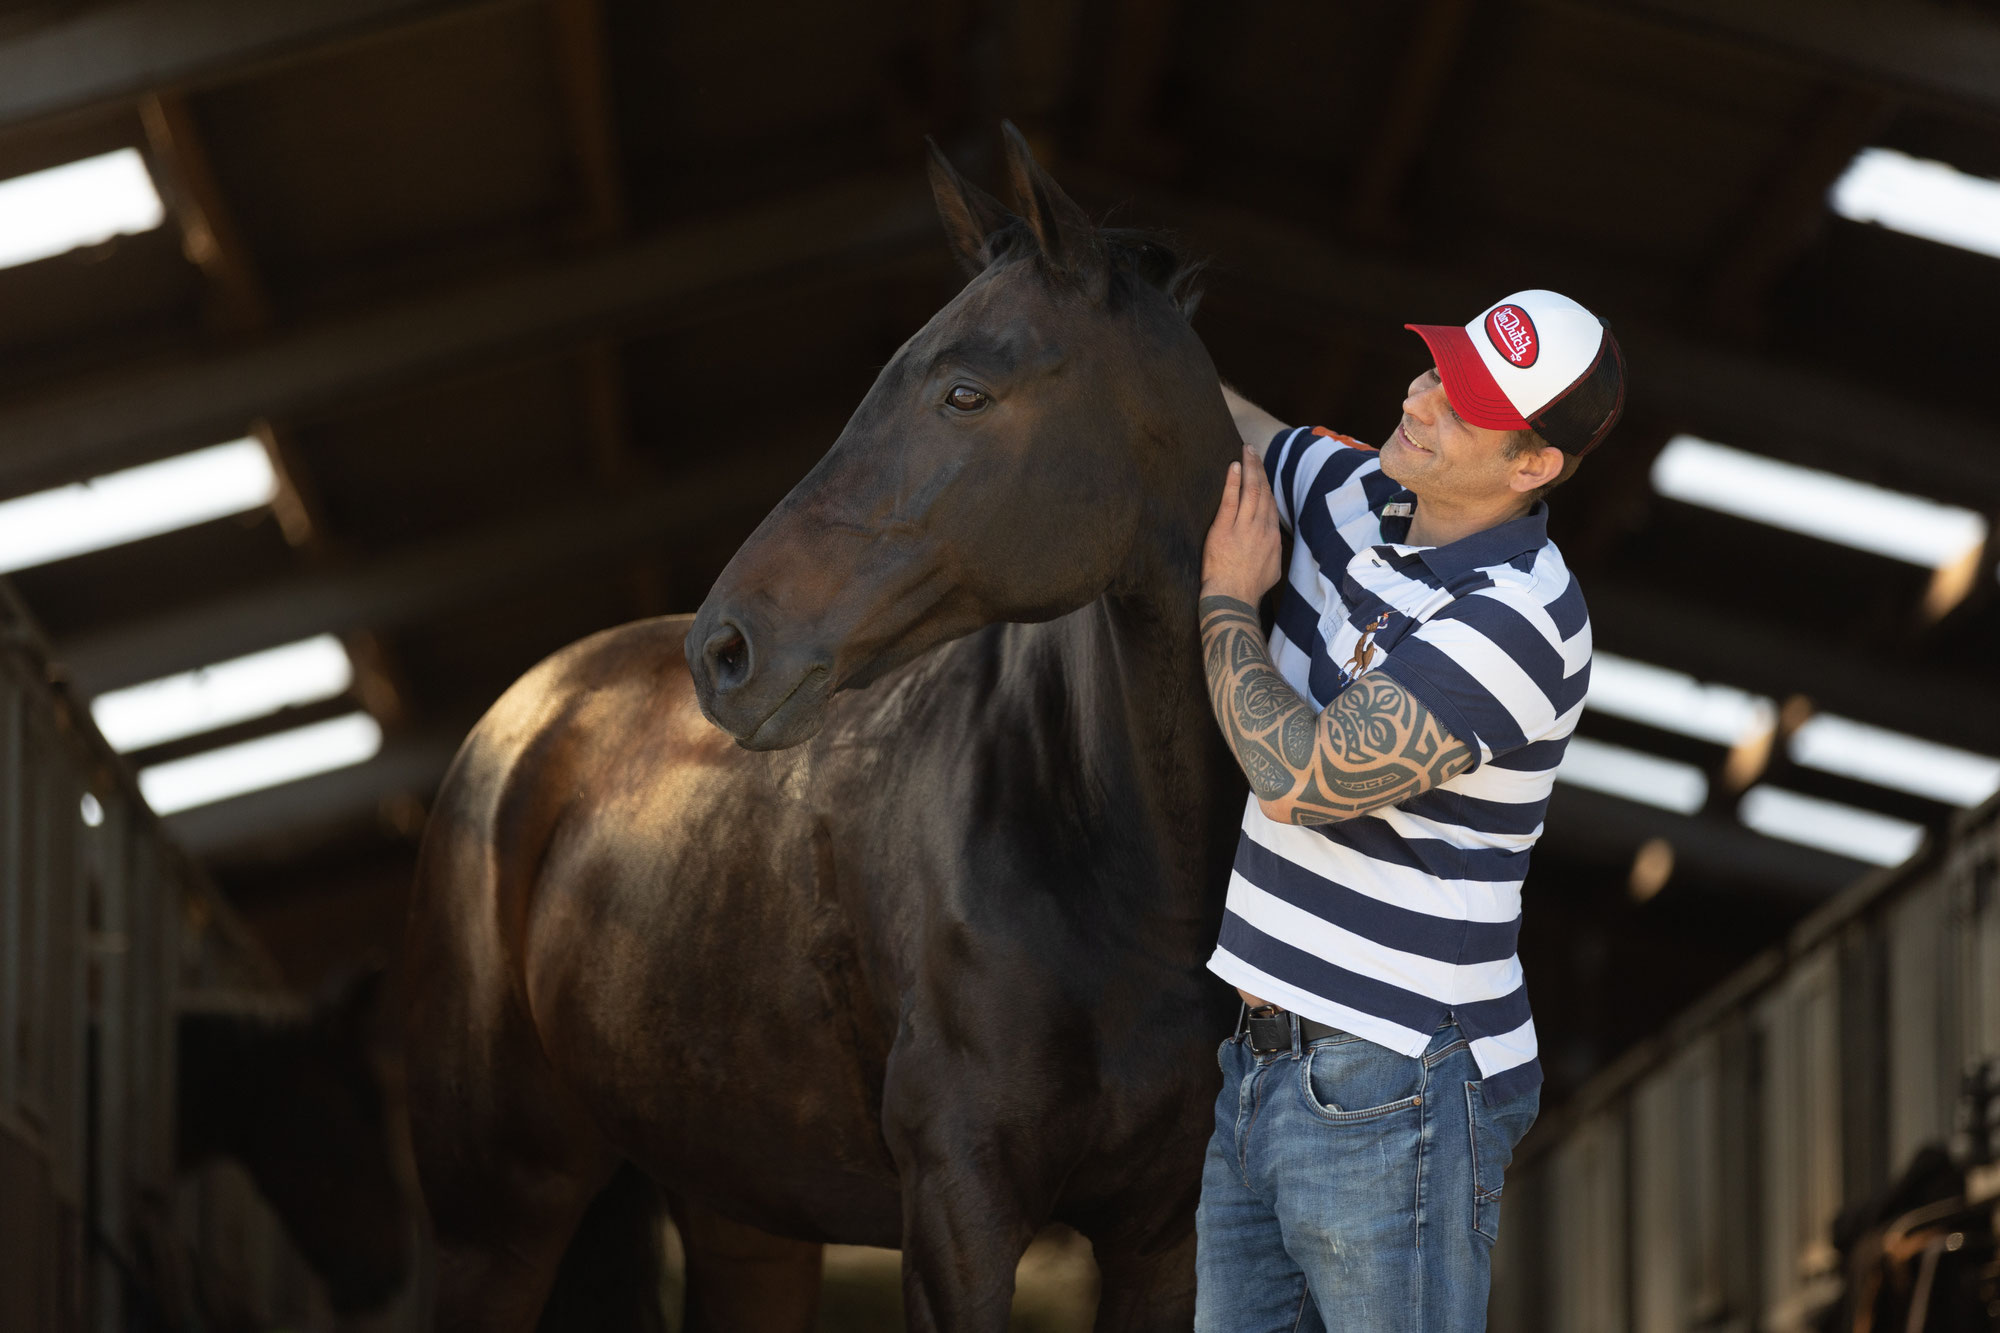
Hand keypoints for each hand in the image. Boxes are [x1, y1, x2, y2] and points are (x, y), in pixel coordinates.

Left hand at [1201, 445, 1282, 604]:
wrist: (1234, 599)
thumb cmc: (1249, 589)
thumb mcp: (1271, 570)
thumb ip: (1272, 552)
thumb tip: (1273, 545)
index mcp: (1272, 537)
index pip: (1271, 504)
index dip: (1267, 485)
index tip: (1262, 472)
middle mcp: (1261, 528)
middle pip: (1263, 491)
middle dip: (1259, 468)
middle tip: (1253, 450)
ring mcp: (1244, 527)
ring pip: (1251, 490)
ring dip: (1249, 467)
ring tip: (1246, 450)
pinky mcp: (1224, 529)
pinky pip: (1231, 500)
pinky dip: (1233, 481)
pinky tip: (1233, 466)